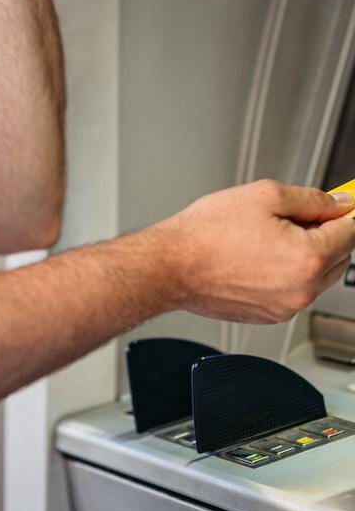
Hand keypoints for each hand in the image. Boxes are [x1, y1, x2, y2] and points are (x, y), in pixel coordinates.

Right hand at [159, 179, 354, 322]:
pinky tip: (259, 253)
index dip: (346, 212)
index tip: (343, 204)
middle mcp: (303, 289)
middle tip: (298, 214)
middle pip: (339, 257)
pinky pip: (293, 290)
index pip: (350, 232)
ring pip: (317, 276)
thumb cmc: (208, 234)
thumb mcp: (264, 195)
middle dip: (326, 233)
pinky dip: (287, 272)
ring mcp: (286, 307)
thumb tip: (337, 203)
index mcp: (309, 258)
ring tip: (269, 233)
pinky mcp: (269, 315)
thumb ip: (310, 199)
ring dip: (307, 254)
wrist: (173, 265)